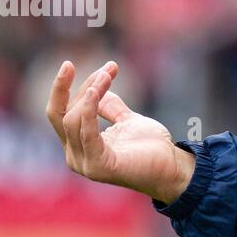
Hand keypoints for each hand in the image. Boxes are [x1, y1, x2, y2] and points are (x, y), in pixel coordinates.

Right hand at [46, 60, 195, 204]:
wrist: (173, 168)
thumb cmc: (151, 148)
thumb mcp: (126, 120)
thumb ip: (109, 106)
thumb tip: (94, 87)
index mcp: (78, 145)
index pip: (64, 111)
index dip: (74, 86)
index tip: (105, 67)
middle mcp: (75, 156)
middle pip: (62, 114)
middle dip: (72, 86)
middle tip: (102, 68)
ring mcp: (84, 163)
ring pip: (73, 119)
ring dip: (90, 92)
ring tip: (107, 75)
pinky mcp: (97, 166)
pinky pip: (87, 132)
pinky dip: (89, 109)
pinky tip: (95, 91)